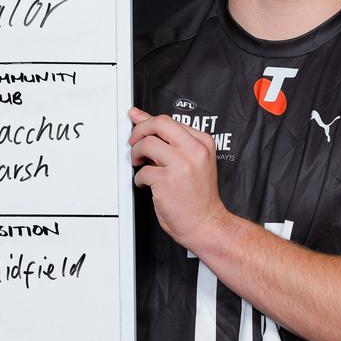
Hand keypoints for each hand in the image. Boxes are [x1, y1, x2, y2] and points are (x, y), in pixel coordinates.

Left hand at [128, 107, 227, 249]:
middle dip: (140, 131)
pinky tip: (146, 184)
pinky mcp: (167, 181)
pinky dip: (139, 178)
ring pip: (147, 144)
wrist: (206, 223)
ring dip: (136, 154)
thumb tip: (139, 116)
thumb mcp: (190, 160)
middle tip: (135, 142)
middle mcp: (194, 151)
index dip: (149, 125)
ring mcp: (182, 165)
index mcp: (203, 143)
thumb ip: (167, 139)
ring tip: (140, 164)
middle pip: (159, 123)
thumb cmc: (198, 196)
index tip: (140, 130)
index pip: (169, 120)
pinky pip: (142, 171)